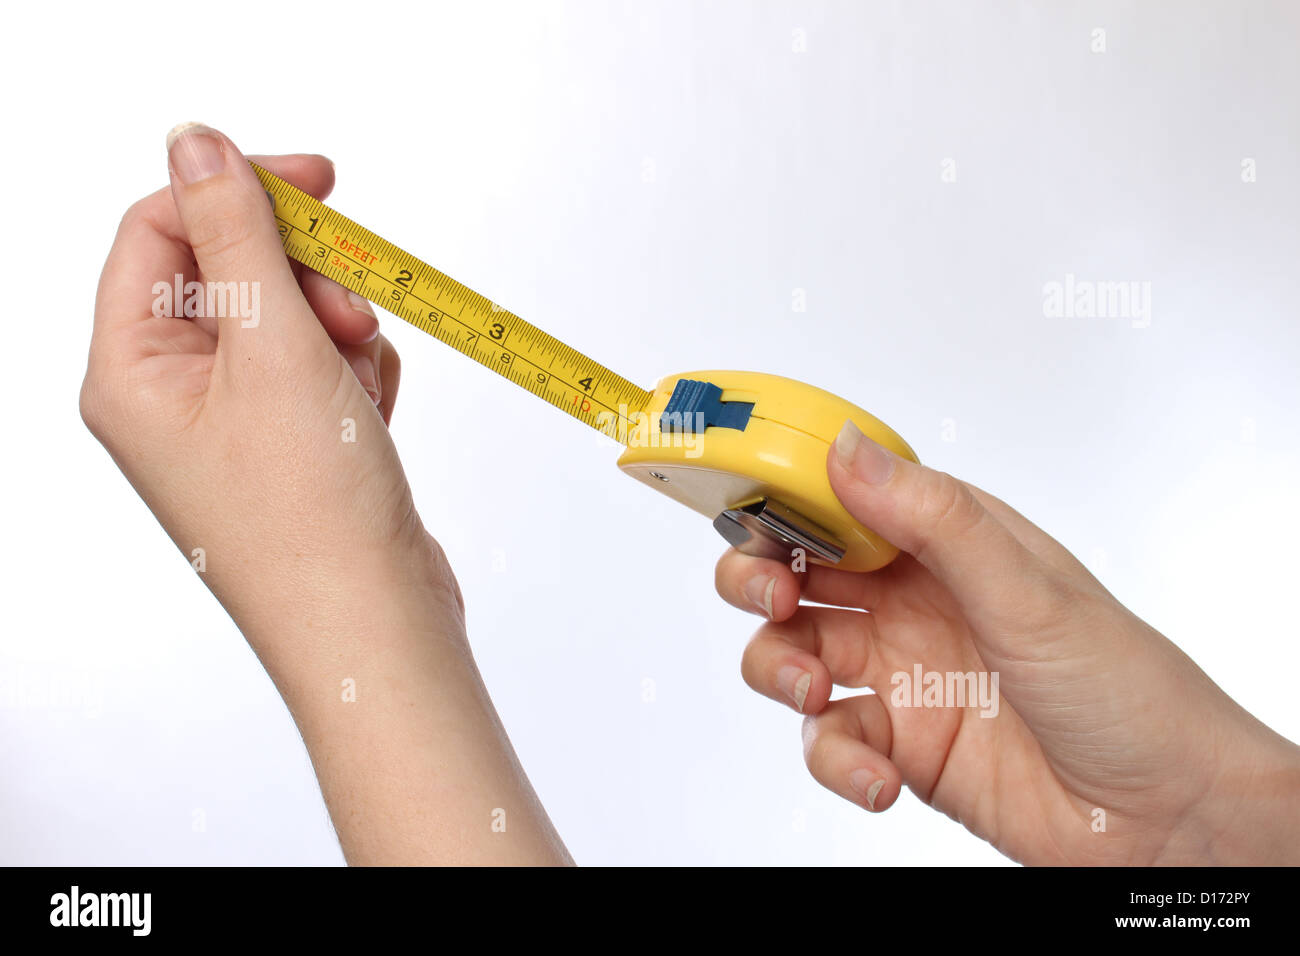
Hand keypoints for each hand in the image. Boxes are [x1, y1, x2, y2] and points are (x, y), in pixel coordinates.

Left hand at [82, 124, 567, 863]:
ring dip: (339, 331)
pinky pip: (319, 370)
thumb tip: (196, 142)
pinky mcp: (289, 448)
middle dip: (304, 278)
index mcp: (130, 372)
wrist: (375, 628)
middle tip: (351, 306)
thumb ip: (237, 234)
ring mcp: (232, 427)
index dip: (238, 192)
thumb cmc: (312, 518)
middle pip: (230, 274)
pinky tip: (373, 414)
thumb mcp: (273, 349)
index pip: (160, 232)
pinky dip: (355, 375)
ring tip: (363, 381)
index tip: (320, 181)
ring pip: (286, 321)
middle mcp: (170, 397)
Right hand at [715, 420, 1299, 863]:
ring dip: (780, 665)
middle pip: (797, 570)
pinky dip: (835, 759)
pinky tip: (875, 774)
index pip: (843, 497)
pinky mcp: (897, 743)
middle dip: (760, 576)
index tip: (745, 502)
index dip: (786, 494)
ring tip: (813, 689)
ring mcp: (900, 672)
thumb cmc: (1126, 689)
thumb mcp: (1026, 590)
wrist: (1166, 818)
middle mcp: (913, 600)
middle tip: (771, 595)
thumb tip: (847, 450)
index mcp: (947, 542)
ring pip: (792, 650)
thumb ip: (932, 520)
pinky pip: (828, 739)